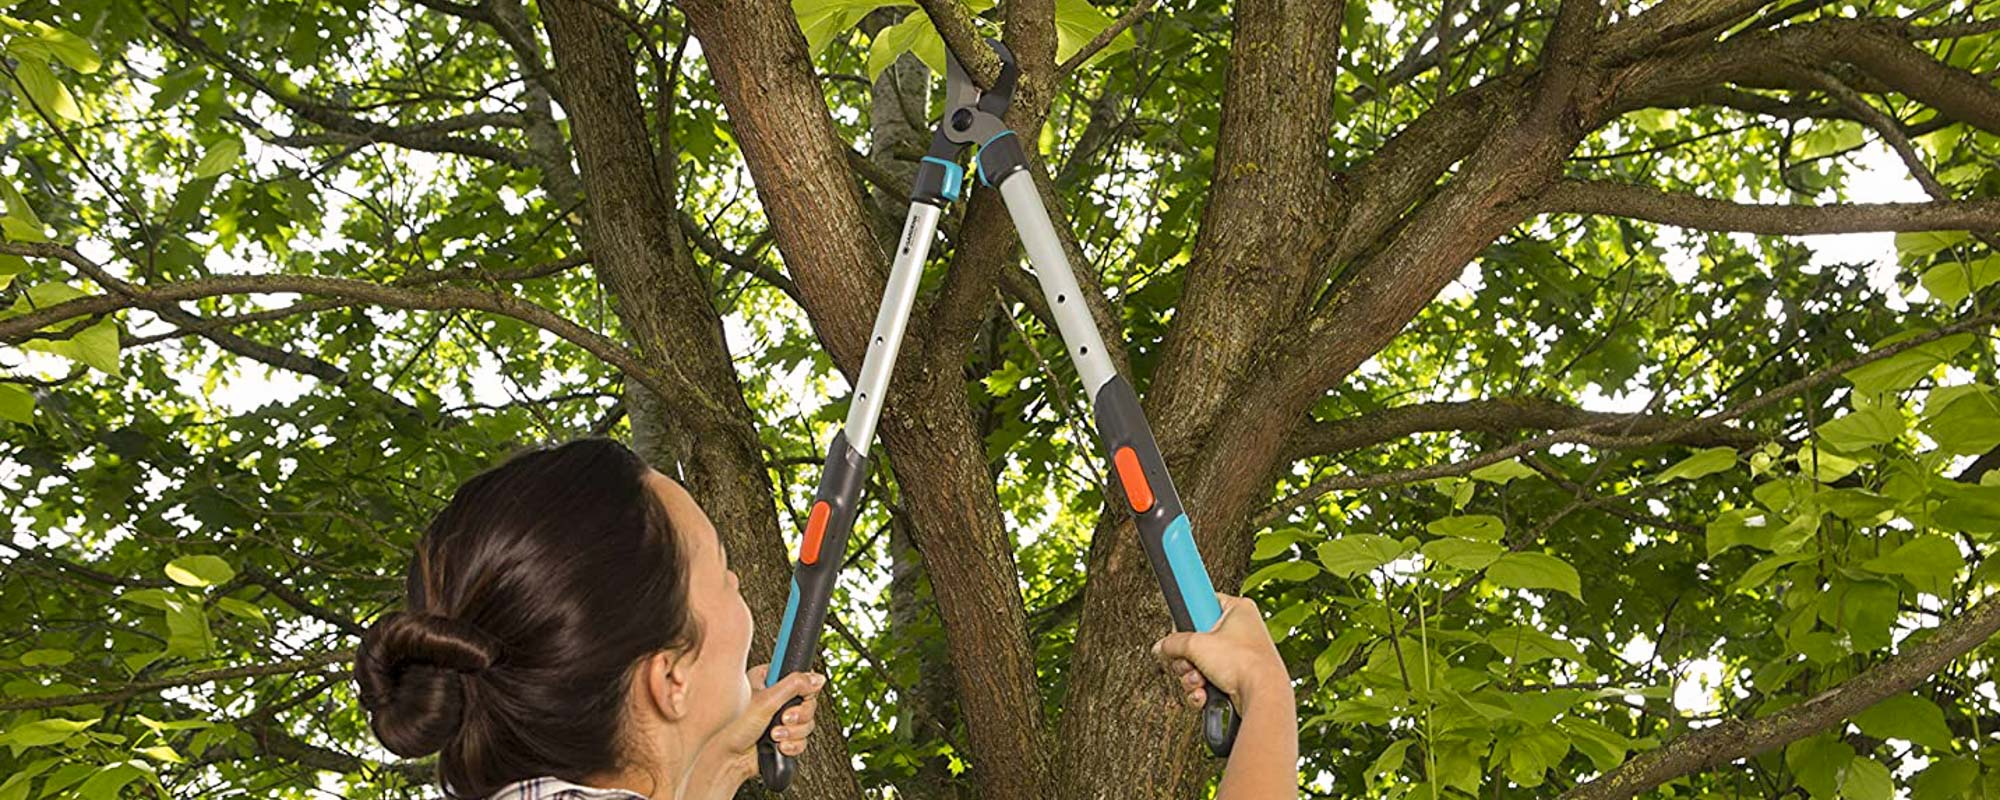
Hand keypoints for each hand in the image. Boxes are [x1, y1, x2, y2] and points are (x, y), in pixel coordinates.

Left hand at [699, 665, 823, 786]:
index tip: (795, 698)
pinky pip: (803, 740)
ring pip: (807, 723)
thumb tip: (817, 678)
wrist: (729, 759)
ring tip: (774, 735)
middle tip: (783, 718)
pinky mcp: (785, 737)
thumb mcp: (766, 700)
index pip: (800, 679)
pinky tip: (778, 745)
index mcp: (767, 681)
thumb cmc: (733, 729)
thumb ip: (794, 686)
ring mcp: (780, 719)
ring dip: (792, 732)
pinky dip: (792, 745)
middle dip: (797, 716)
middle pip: (807, 703)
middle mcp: (775, 699)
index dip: (802, 690)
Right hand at [1150, 594, 1288, 709]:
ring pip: (1200, 662)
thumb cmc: (1243, 663)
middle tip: (1188, 661)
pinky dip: (1202, 688)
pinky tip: (1203, 694)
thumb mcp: (1197, 645)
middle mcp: (1240, 630)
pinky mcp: (1237, 677)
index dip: (1188, 617)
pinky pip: (1209, 680)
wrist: (1263, 696)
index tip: (1180, 626)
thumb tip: (1162, 647)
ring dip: (1191, 675)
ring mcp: (1239, 655)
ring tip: (1198, 681)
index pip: (1203, 603)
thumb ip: (1174, 643)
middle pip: (1197, 639)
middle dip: (1186, 657)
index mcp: (1238, 609)